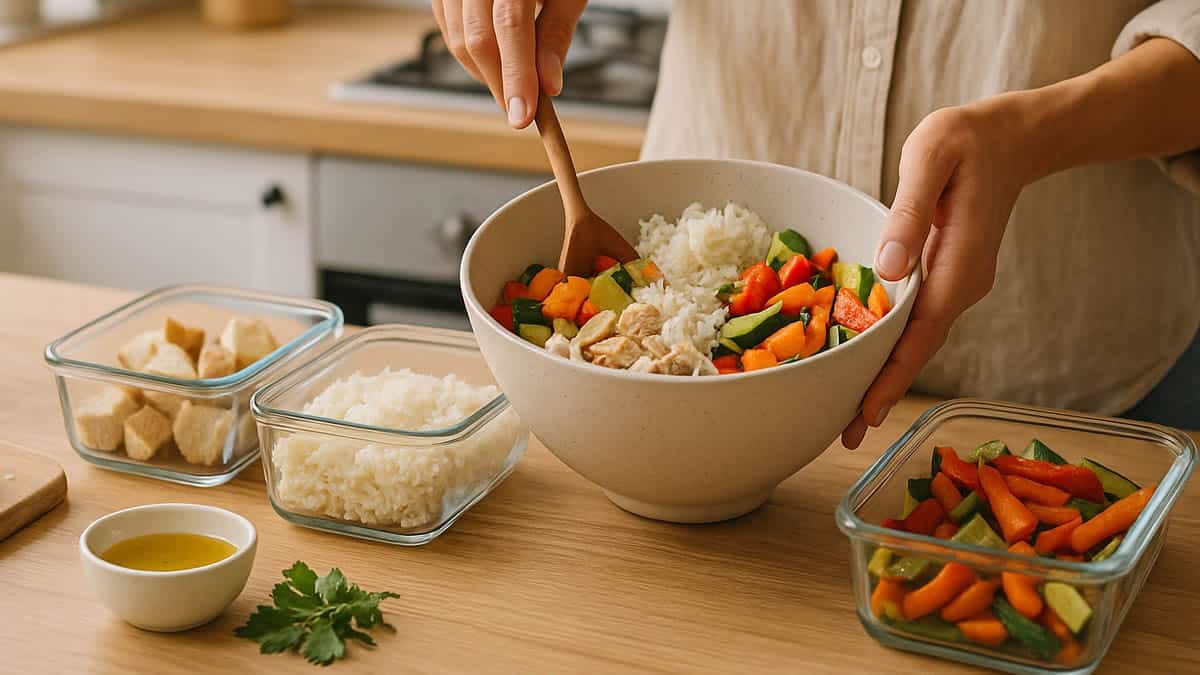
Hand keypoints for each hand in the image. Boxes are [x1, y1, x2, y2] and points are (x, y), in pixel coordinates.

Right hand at [431, 0, 587, 128]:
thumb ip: (555, 34)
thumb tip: (548, 85)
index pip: (510, 26)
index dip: (516, 76)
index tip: (523, 117)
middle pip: (478, 38)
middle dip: (500, 83)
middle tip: (521, 111)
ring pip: (459, 39)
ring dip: (486, 74)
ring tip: (514, 85)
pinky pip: (450, 29)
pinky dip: (471, 55)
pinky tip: (495, 62)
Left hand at [841, 100, 1038, 448]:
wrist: (1013, 137)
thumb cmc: (966, 140)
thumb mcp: (931, 159)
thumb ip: (909, 214)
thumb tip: (887, 269)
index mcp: (957, 267)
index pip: (920, 335)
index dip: (890, 377)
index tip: (865, 415)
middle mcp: (962, 286)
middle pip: (918, 350)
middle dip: (882, 392)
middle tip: (844, 435)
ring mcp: (959, 284)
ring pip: (918, 340)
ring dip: (886, 375)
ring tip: (849, 413)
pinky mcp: (950, 276)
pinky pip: (917, 321)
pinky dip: (892, 346)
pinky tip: (866, 359)